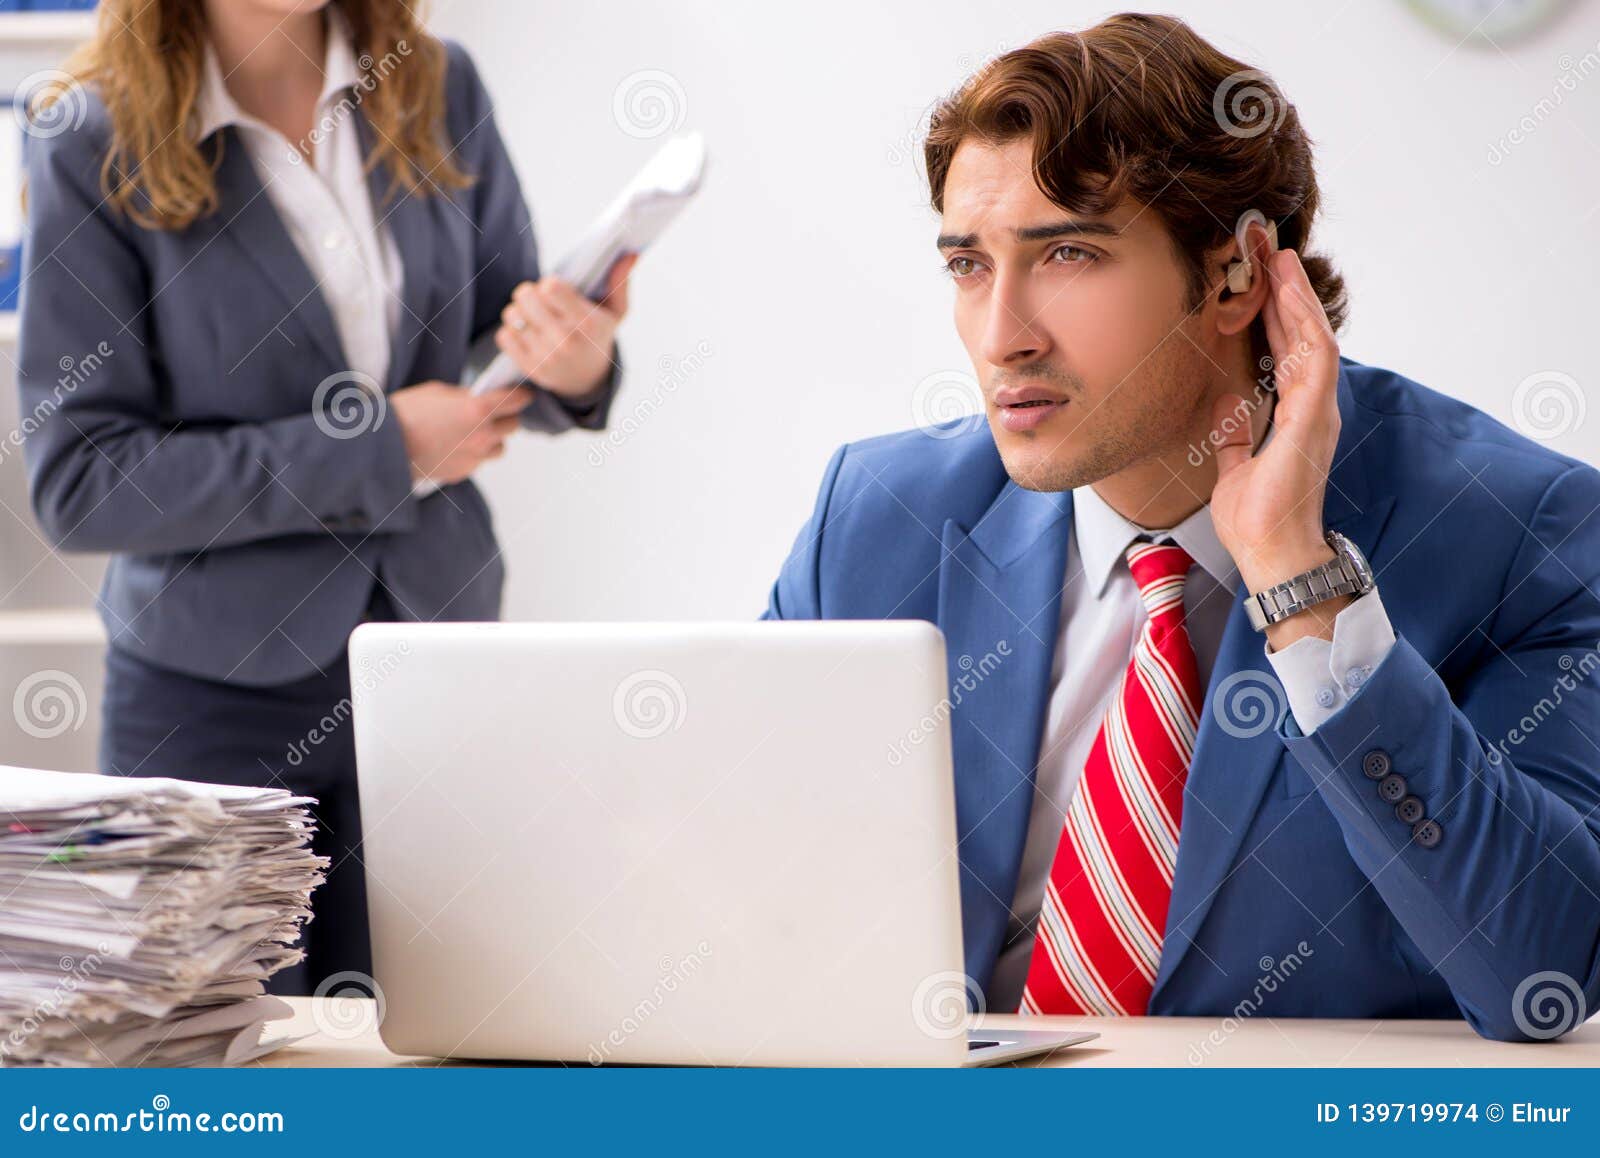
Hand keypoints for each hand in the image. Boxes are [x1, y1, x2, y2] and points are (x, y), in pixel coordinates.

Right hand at [390, 381, 532, 484]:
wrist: (384, 447)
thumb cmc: (406, 413)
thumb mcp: (437, 392)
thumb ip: (465, 396)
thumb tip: (479, 397)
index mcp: (478, 410)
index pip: (516, 401)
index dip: (522, 395)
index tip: (522, 393)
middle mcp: (482, 436)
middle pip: (513, 426)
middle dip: (507, 416)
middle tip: (495, 410)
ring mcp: (474, 457)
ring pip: (499, 447)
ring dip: (493, 438)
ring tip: (474, 430)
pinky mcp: (463, 472)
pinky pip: (478, 461)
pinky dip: (473, 452)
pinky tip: (454, 445)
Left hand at [495, 253, 636, 397]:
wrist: (588, 380)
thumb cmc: (599, 336)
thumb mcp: (615, 312)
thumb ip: (619, 282)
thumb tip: (630, 254)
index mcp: (587, 323)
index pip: (550, 288)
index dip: (549, 283)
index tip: (556, 290)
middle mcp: (565, 341)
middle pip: (525, 295)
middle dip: (530, 292)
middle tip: (541, 301)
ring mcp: (545, 356)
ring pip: (512, 314)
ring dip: (519, 311)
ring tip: (533, 316)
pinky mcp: (529, 367)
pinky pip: (504, 336)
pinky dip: (511, 330)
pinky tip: (526, 333)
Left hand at [1208, 246, 1342, 602]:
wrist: (1270, 554)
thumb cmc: (1257, 520)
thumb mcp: (1233, 469)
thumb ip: (1234, 438)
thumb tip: (1227, 408)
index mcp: (1295, 417)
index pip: (1287, 354)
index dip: (1276, 317)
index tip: (1263, 283)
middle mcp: (1312, 408)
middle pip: (1303, 337)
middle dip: (1287, 294)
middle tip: (1272, 253)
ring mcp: (1317, 411)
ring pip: (1313, 337)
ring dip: (1297, 297)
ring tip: (1281, 259)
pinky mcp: (1313, 418)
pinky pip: (1314, 359)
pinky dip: (1303, 323)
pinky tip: (1290, 295)